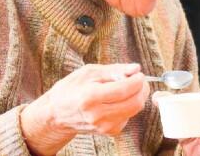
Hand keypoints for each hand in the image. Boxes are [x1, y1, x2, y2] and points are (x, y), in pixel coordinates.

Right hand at [21, 63, 149, 154]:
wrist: (57, 114)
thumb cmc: (72, 88)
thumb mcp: (90, 72)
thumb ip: (115, 70)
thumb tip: (136, 68)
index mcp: (90, 97)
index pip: (125, 90)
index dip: (138, 80)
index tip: (138, 73)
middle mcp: (97, 115)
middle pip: (135, 102)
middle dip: (142, 88)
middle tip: (137, 79)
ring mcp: (104, 126)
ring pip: (135, 109)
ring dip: (137, 95)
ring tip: (126, 87)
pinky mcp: (109, 132)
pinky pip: (129, 115)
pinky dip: (129, 104)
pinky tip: (118, 100)